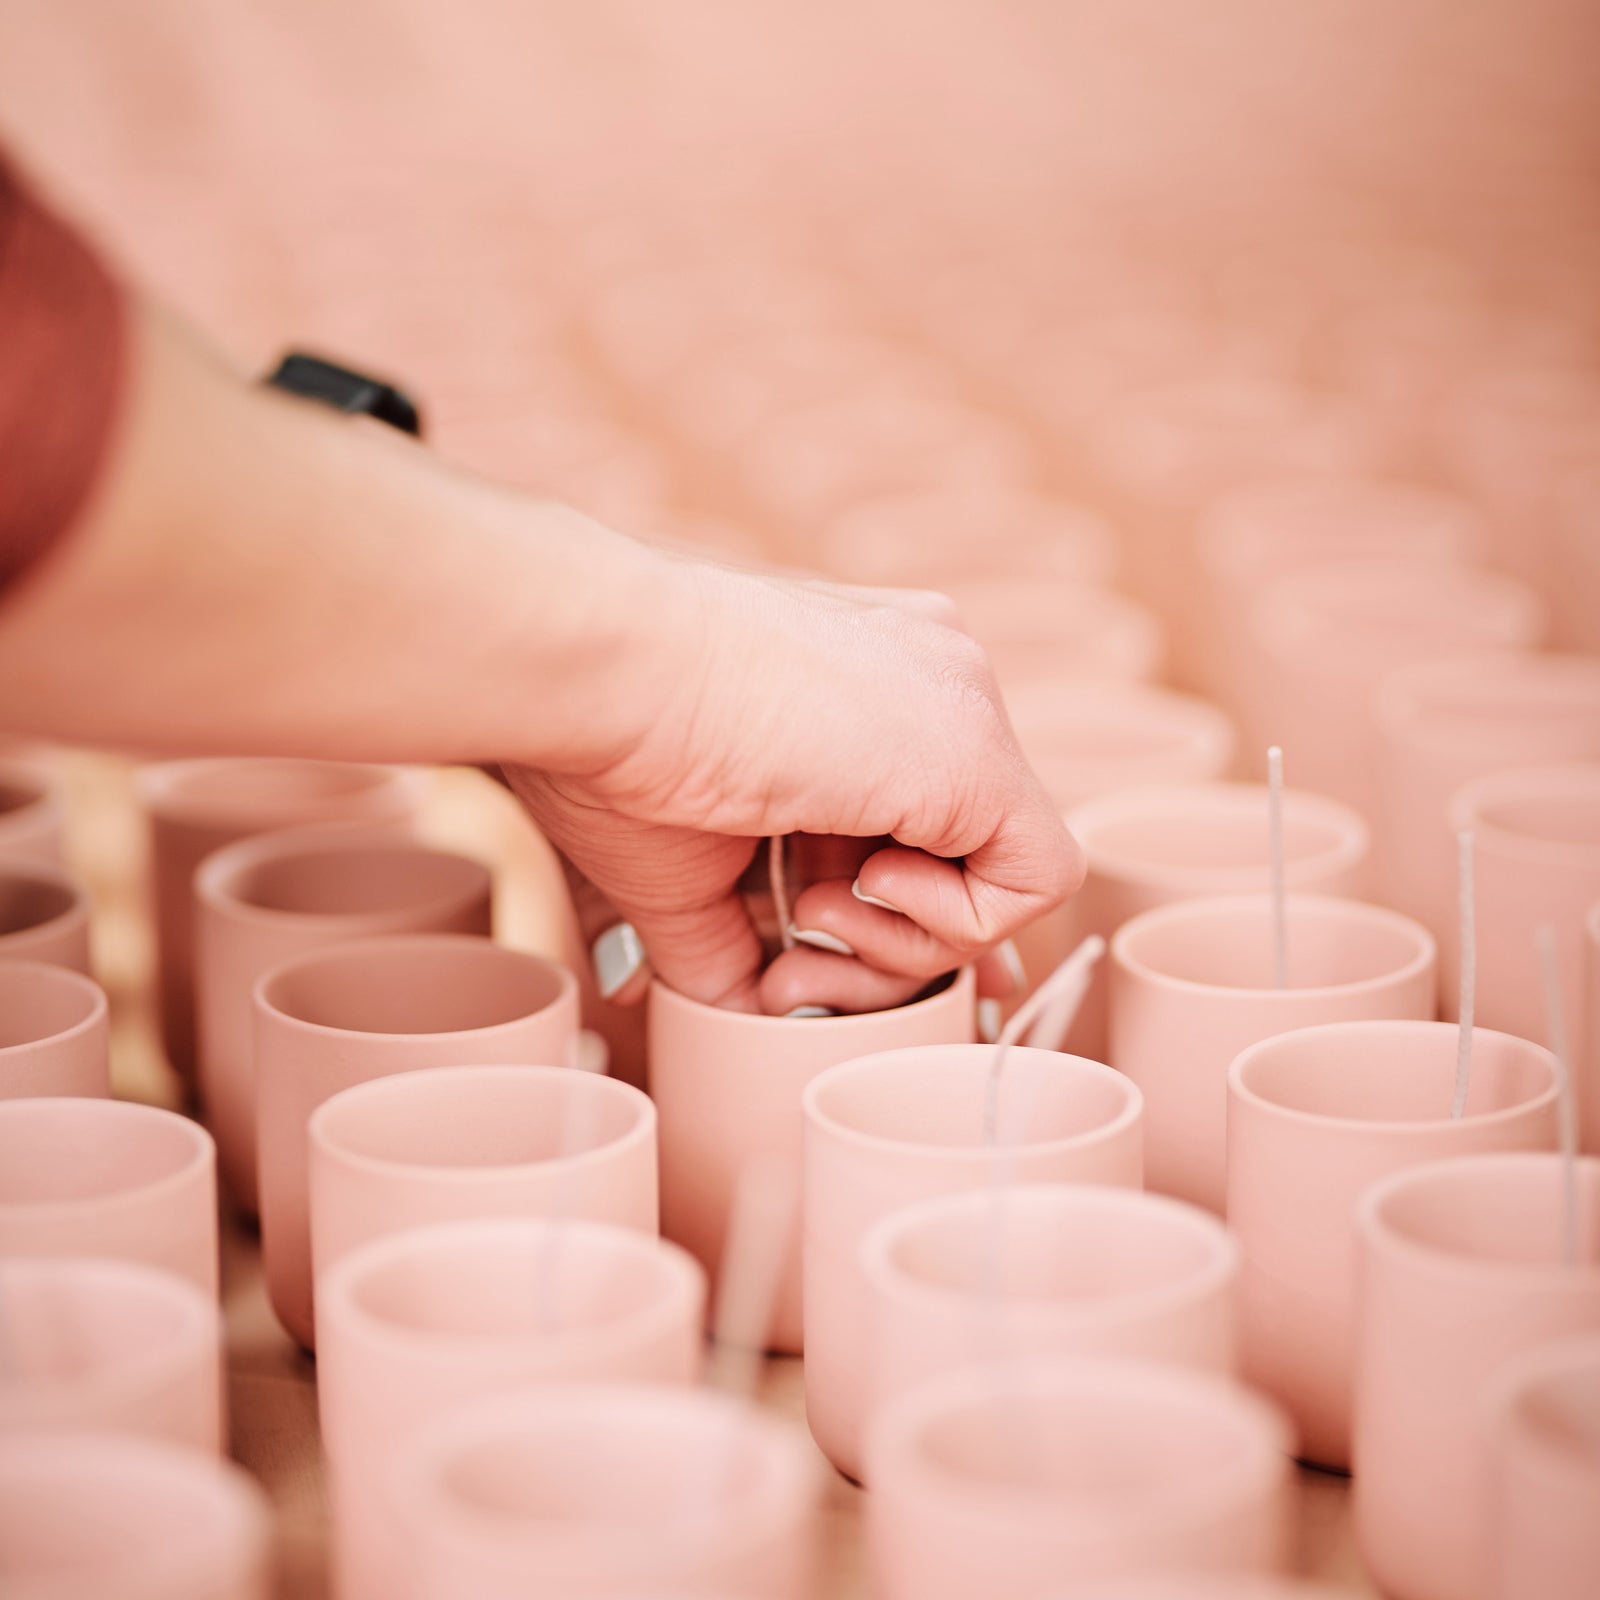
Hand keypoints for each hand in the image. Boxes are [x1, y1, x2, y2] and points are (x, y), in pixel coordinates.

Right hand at [504, 553, 1082, 1013]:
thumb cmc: (606, 746)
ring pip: (1003, 879)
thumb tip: (765, 1013)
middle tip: (793, 966)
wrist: (598, 668)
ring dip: (903, 945)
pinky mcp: (979, 751)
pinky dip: (950, 924)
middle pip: (964, 861)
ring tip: (808, 918)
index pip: (933, 823)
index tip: (820, 963)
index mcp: (864, 689)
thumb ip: (745, 937)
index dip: (896, 916)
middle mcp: (928, 682)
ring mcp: (962, 704)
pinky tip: (858, 883)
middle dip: (883, 950)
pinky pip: (1039, 880)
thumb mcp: (687, 864)